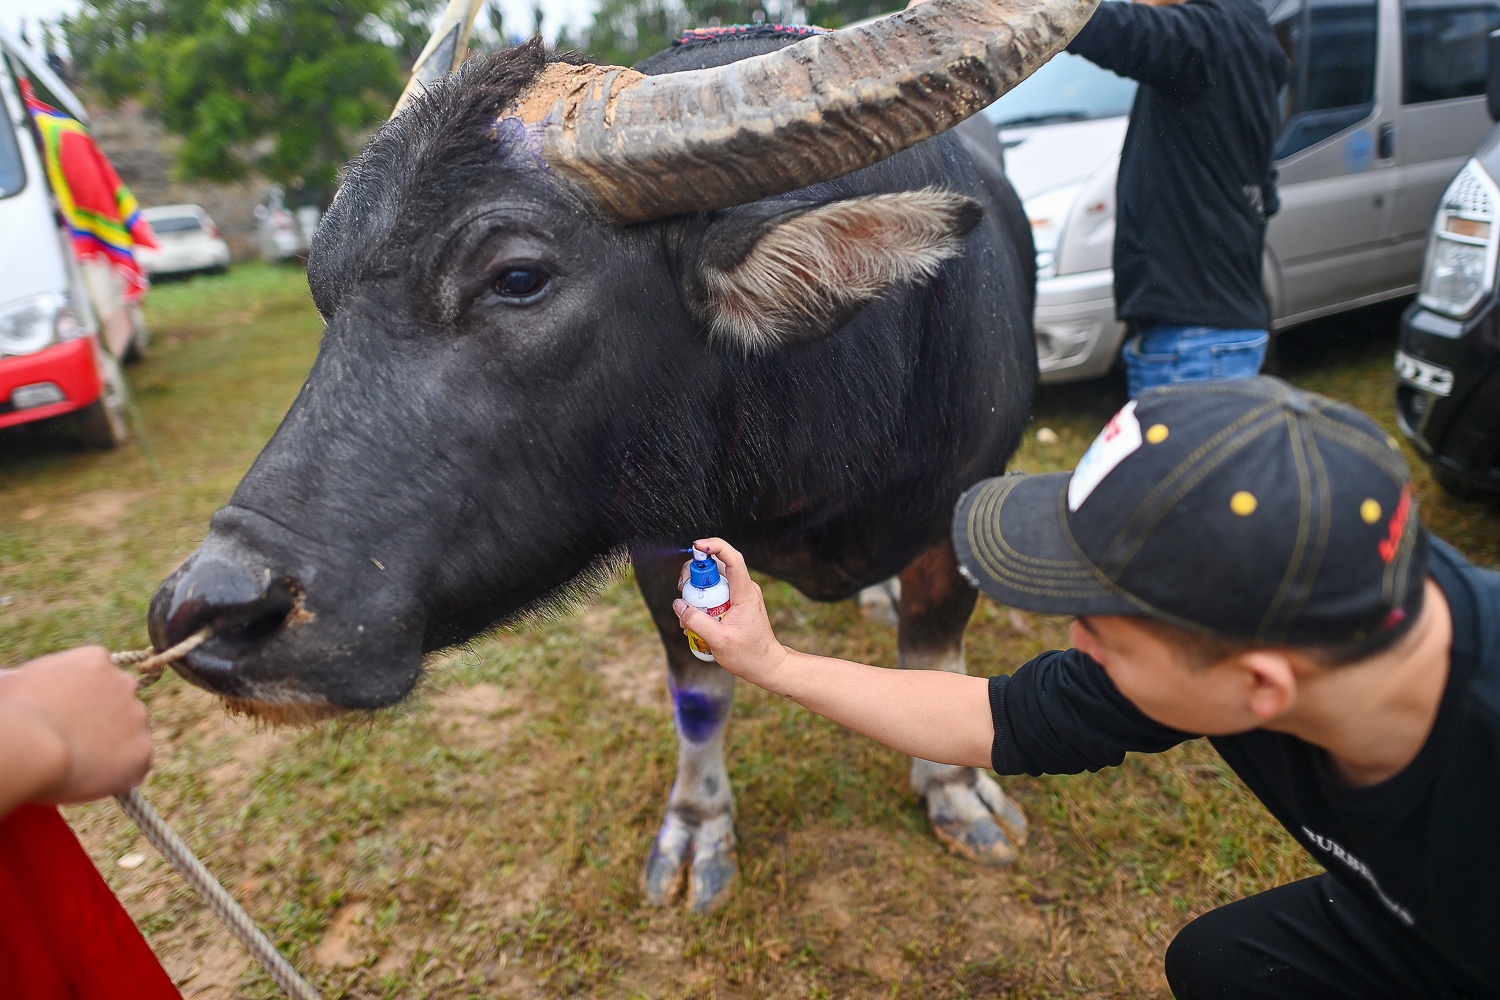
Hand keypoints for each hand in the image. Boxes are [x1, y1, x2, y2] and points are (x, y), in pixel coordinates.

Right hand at [0, 646, 152, 807]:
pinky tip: (92, 777)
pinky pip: (136, 766)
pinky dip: (119, 775)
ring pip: (132, 734)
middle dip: (103, 721)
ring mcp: (137, 716)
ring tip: (78, 762)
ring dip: (114, 747)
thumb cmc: (11, 712)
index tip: (68, 716)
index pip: (101, 677)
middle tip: (74, 742)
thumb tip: (16, 682)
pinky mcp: (142, 750)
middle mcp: (125, 683)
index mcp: (96, 660)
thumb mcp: (15, 680)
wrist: (29, 744)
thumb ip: (31, 678)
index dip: (83, 700)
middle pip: (121, 703)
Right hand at [672, 538, 792, 691]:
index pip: (733, 559)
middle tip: (682, 589)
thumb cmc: (747, 654)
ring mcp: (742, 594)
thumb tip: (678, 604)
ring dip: (698, 589)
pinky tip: (696, 618)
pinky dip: (704, 599)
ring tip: (687, 611)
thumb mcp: (718, 640)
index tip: (696, 546)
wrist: (766, 665)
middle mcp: (745, 588)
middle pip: (718, 566)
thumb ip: (696, 621)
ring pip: (715, 579)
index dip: (715, 546)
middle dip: (696, 572)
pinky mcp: (737, 602)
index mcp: (745, 593)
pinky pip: (717, 592)